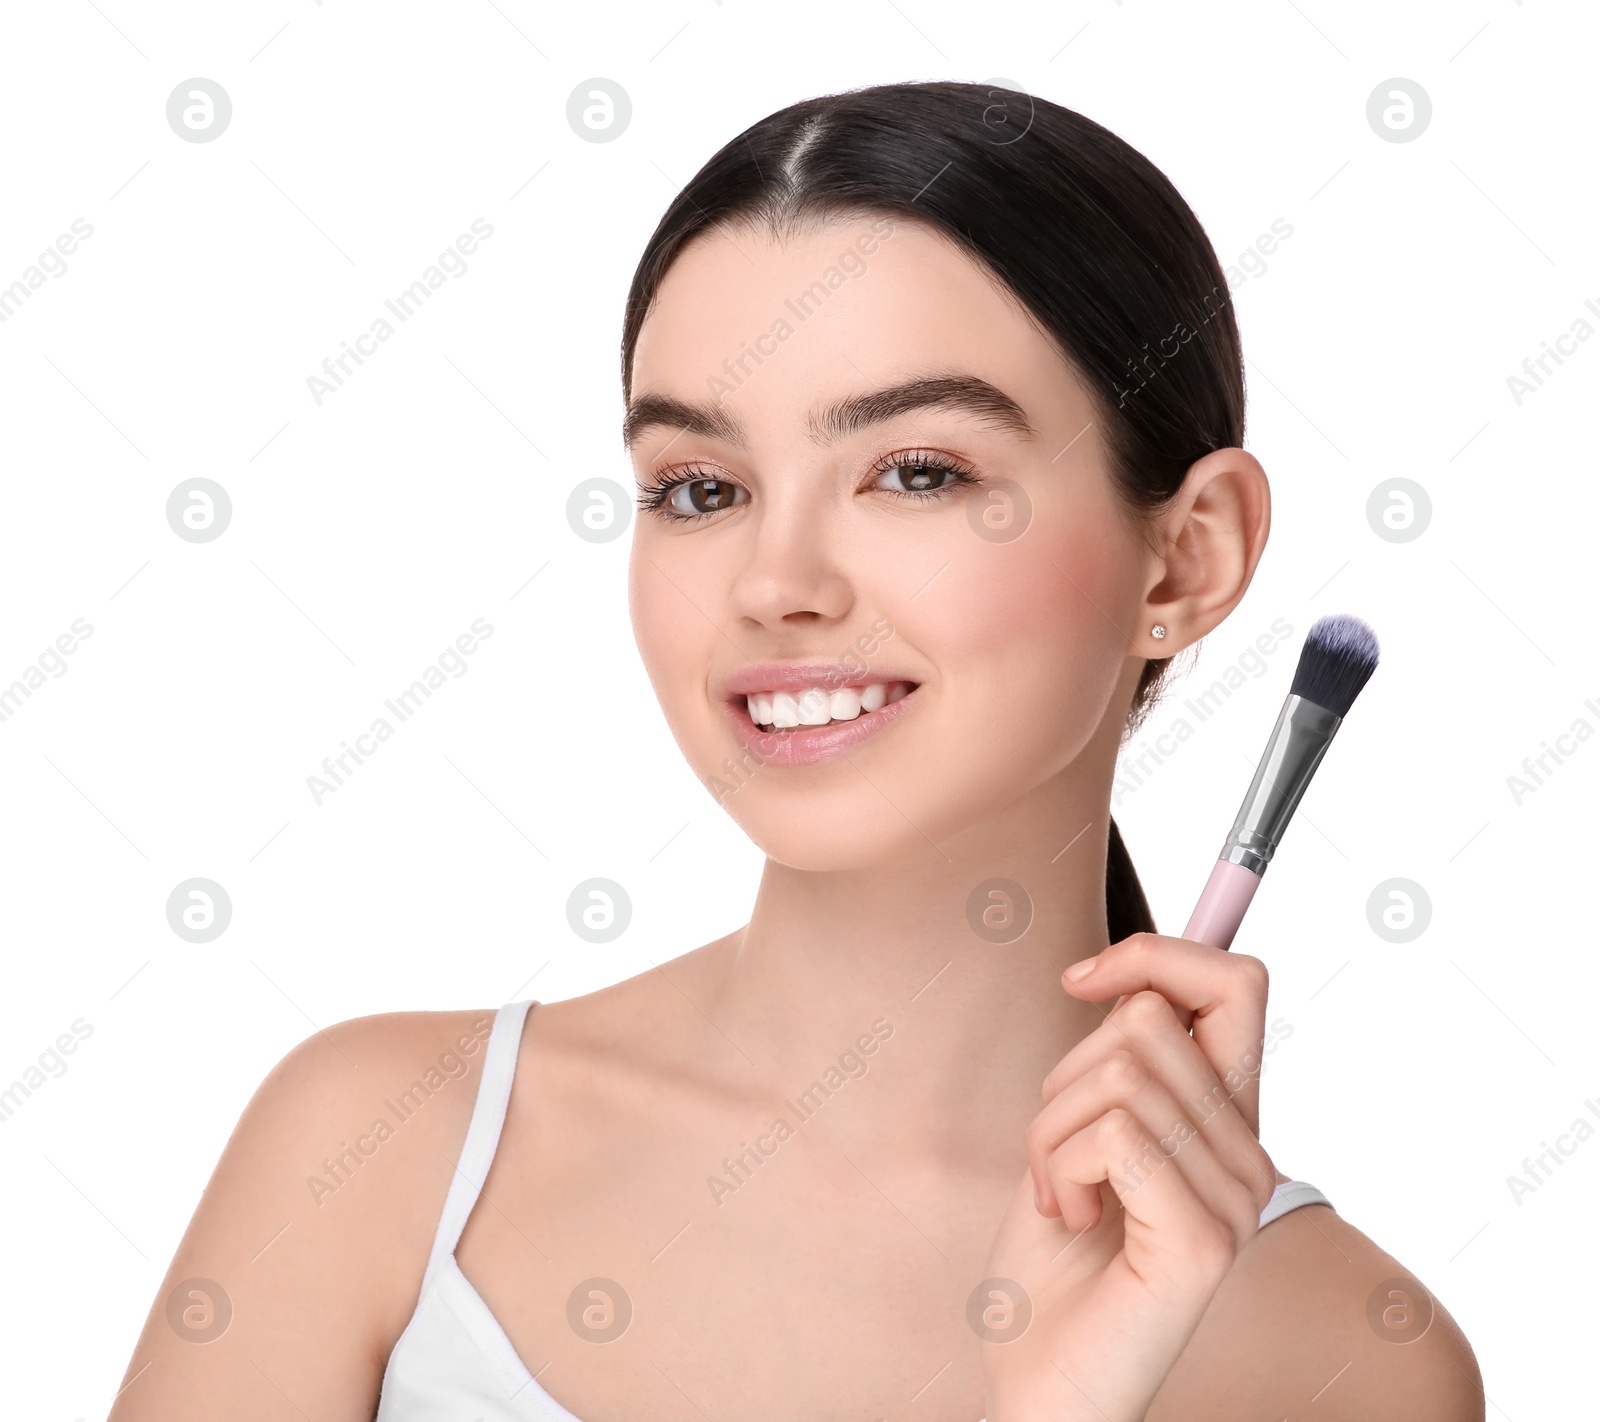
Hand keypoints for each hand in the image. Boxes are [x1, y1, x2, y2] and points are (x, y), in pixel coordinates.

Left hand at [978, 932, 1277, 1421]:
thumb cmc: (1053, 1259)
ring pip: (1120, 1072)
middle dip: (1065, 1073)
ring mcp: (1235, 1199)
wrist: (1039, 1380)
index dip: (1157, 953)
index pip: (1236, 982)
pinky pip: (1114, 1135)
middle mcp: (1248, 1154)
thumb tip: (1130, 976)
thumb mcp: (1080, 1129)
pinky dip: (1058, 1166)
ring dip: (1050, 1129)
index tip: (1083, 980)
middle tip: (1058, 1154)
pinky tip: (1073, 1219)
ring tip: (1064, 1194)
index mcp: (1224, 1121)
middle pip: (1150, 1018)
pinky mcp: (1204, 1240)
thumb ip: (1121, 1060)